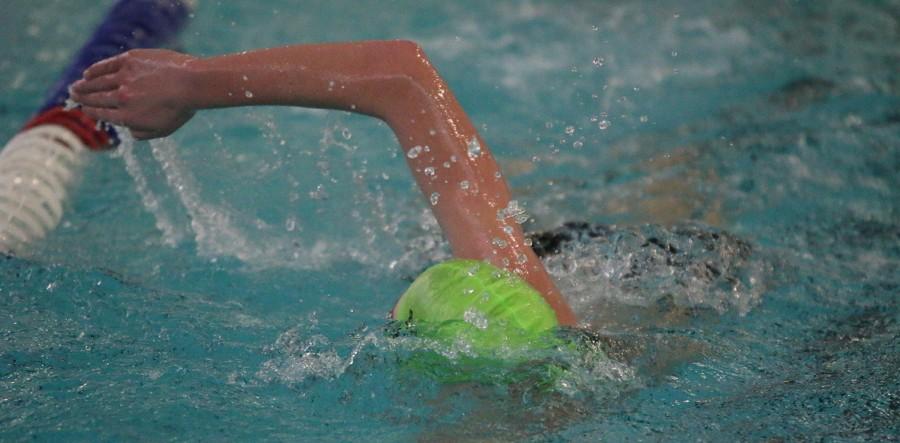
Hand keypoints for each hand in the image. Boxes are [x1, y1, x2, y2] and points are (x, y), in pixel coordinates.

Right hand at [70, 49, 196, 139]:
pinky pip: (106, 66)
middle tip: (73, 95)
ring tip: (76, 86)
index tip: (85, 109)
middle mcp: (122, 98)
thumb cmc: (181, 108)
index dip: (91, 112)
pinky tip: (88, 73)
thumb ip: (143, 134)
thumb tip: (129, 133)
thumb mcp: (163, 130)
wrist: (192, 84)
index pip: (102, 114)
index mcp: (128, 117)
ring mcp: (124, 78)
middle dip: (82, 97)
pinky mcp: (129, 61)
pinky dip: (95, 70)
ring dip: (84, 84)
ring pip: (97, 82)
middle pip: (95, 98)